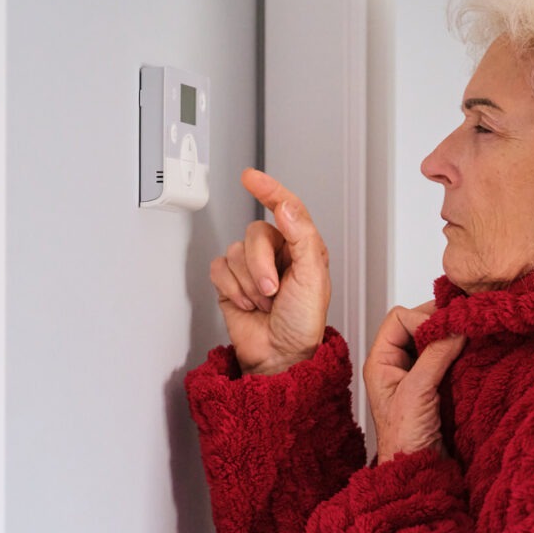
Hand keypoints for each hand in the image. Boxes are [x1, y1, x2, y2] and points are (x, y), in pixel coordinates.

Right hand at [209, 168, 330, 375]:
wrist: (281, 355)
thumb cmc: (303, 323)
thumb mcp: (313, 278)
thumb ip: (302, 237)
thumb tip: (286, 206)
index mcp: (303, 246)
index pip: (286, 208)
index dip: (269, 190)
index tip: (251, 177)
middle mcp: (277, 252)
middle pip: (255, 234)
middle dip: (261, 266)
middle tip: (272, 291)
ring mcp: (252, 266)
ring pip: (235, 251)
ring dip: (248, 283)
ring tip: (264, 302)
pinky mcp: (231, 280)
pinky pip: (219, 268)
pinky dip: (232, 289)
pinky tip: (247, 303)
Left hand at [364, 301, 466, 463]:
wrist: (418, 473)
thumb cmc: (403, 441)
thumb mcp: (416, 393)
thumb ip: (435, 356)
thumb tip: (455, 328)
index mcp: (380, 362)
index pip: (399, 318)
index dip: (422, 318)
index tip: (445, 329)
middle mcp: (397, 365)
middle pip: (417, 324)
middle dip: (439, 323)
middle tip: (461, 325)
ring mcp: (417, 374)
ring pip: (434, 340)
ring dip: (451, 338)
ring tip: (468, 339)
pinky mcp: (436, 385)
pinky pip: (448, 357)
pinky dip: (460, 353)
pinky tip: (471, 355)